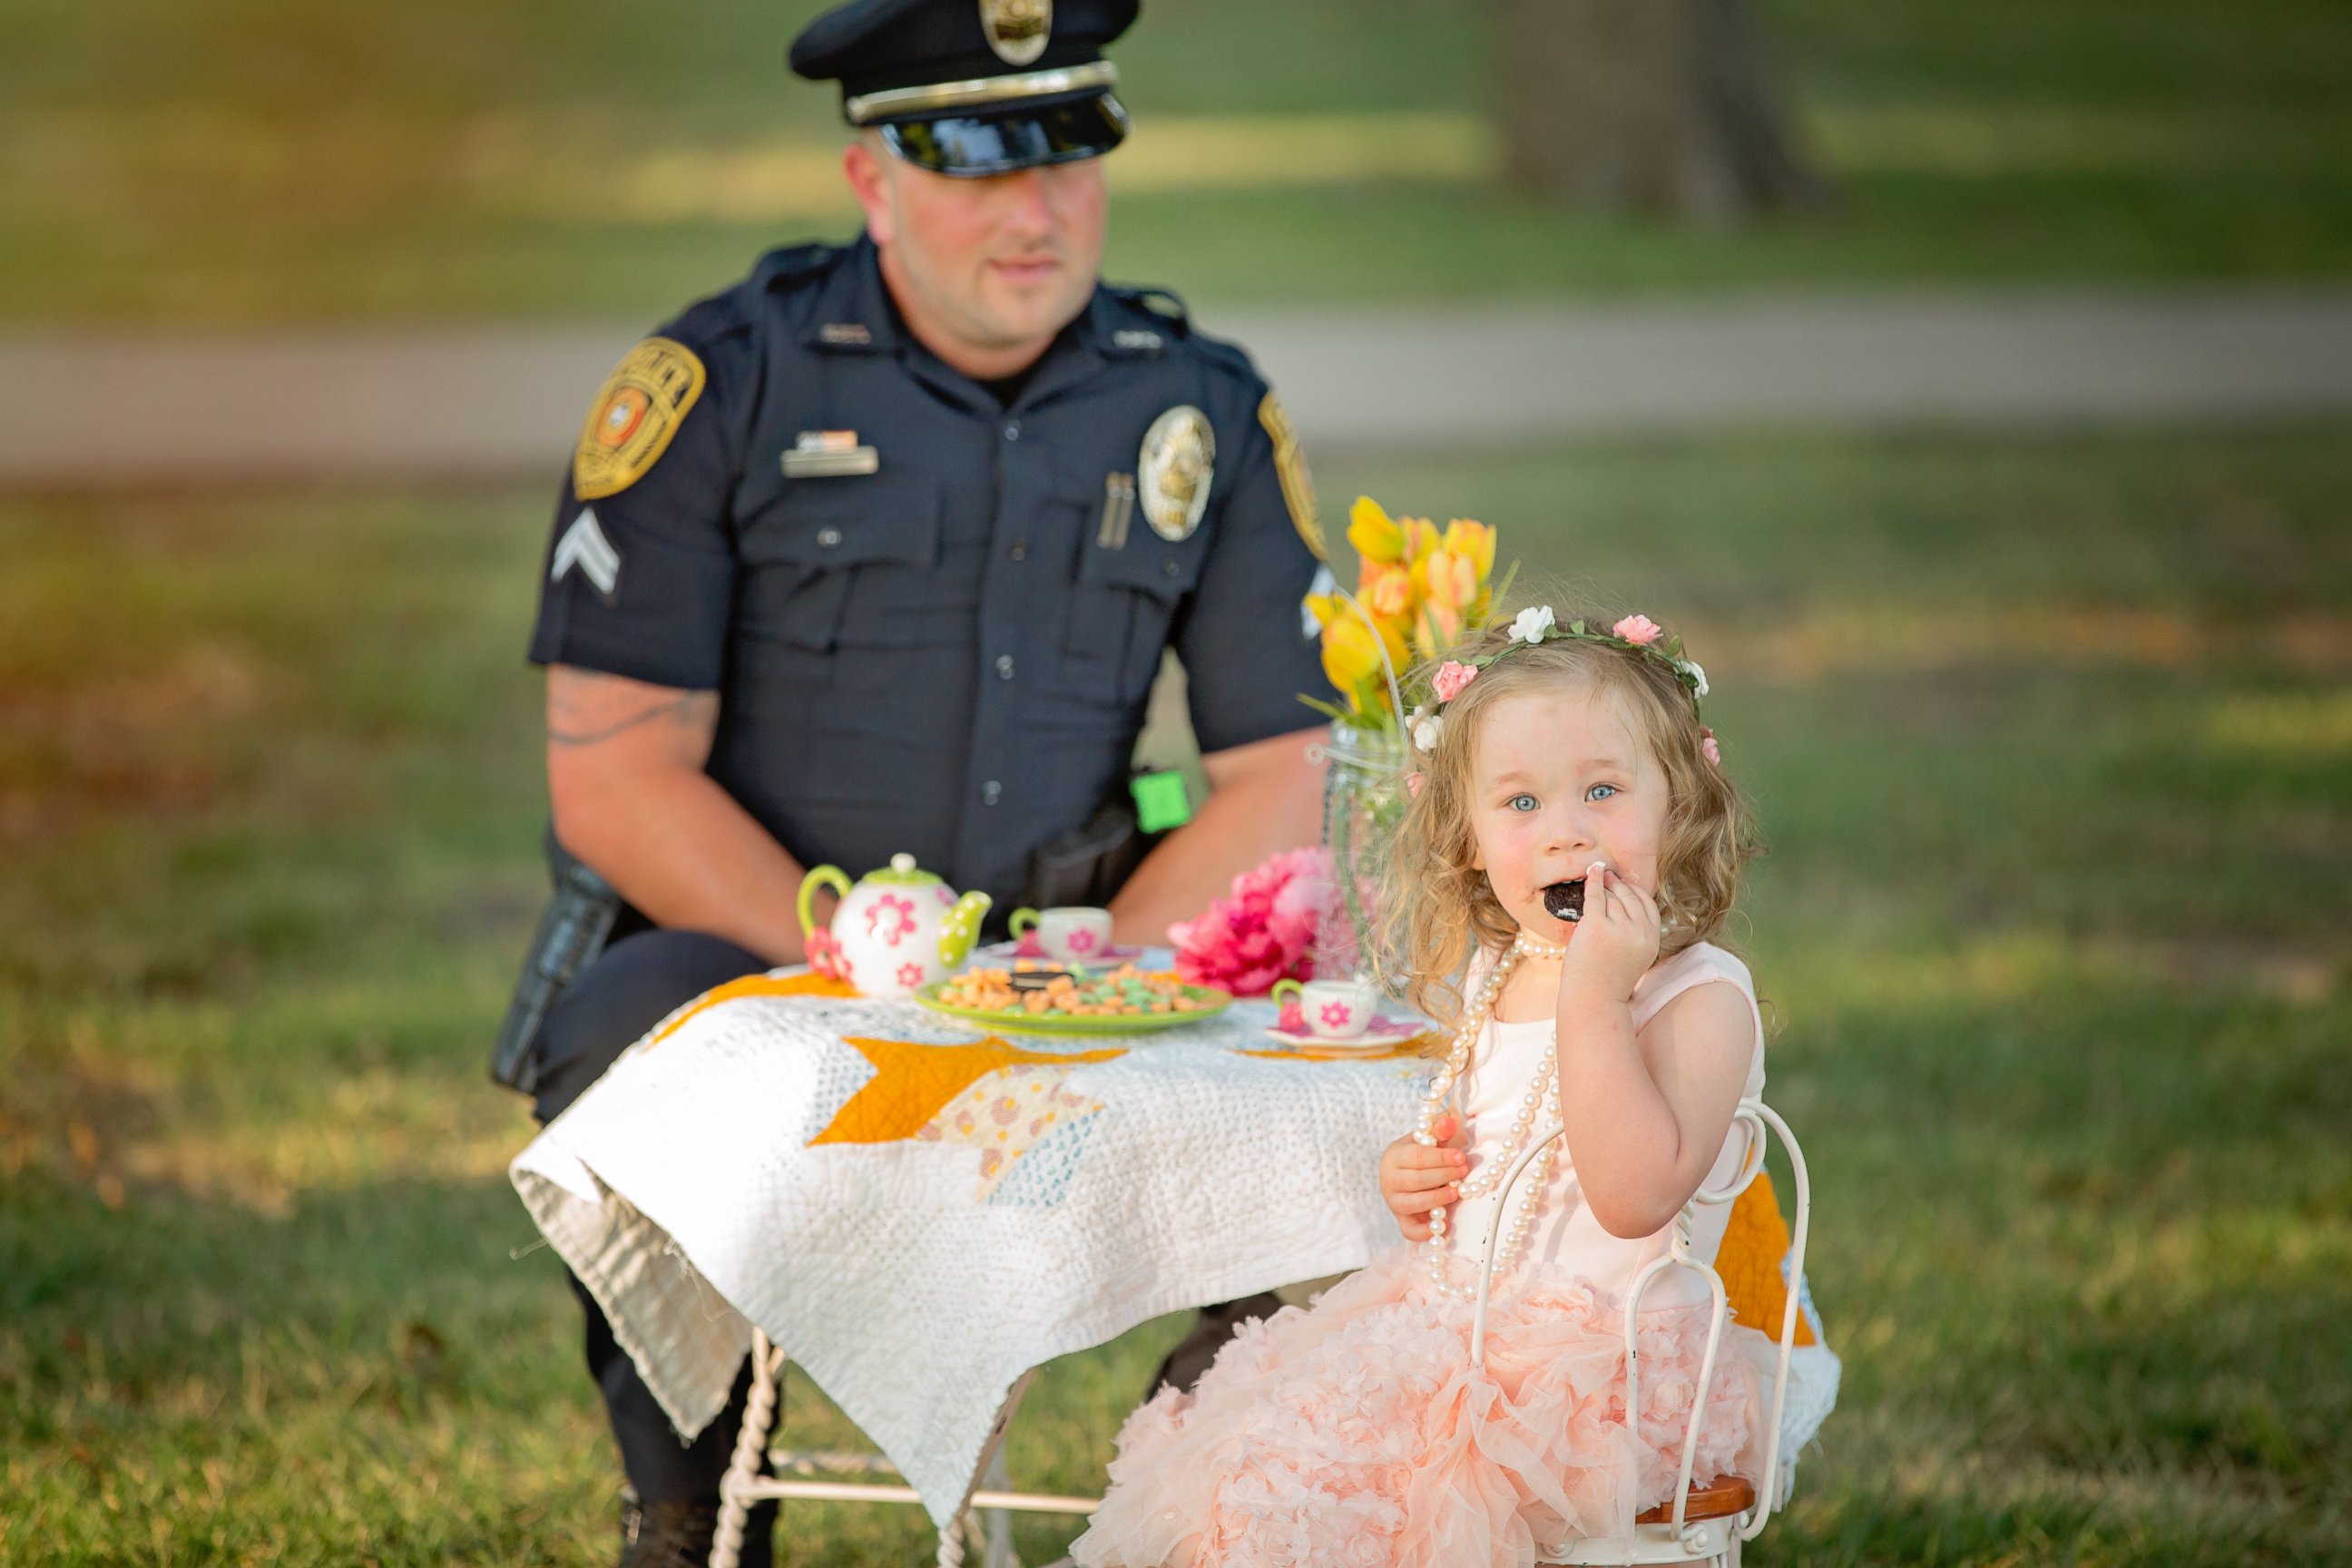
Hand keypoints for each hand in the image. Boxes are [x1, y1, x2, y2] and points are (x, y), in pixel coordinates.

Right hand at [1380, 1113, 1468, 1241]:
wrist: (1410, 1172)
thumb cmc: (1423, 1155)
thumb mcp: (1428, 1140)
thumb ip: (1439, 1132)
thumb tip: (1450, 1122)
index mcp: (1394, 1156)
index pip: (1417, 1157)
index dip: (1440, 1158)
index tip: (1460, 1157)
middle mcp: (1388, 1179)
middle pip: (1416, 1180)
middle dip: (1442, 1176)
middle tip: (1464, 1172)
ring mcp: (1393, 1202)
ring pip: (1412, 1203)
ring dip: (1436, 1199)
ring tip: (1455, 1193)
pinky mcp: (1401, 1220)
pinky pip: (1409, 1230)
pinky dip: (1425, 1231)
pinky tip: (1444, 1225)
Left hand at [1561, 863, 1660, 1003]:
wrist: (1594, 1000)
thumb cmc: (1609, 981)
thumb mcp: (1634, 956)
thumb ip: (1636, 933)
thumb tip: (1623, 902)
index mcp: (1652, 939)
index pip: (1648, 905)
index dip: (1636, 891)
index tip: (1626, 884)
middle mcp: (1639, 932)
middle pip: (1629, 898)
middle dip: (1619, 885)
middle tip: (1610, 875)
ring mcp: (1618, 928)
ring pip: (1612, 898)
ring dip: (1604, 887)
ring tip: (1598, 879)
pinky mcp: (1596, 926)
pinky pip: (1596, 896)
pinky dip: (1594, 881)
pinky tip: (1591, 871)